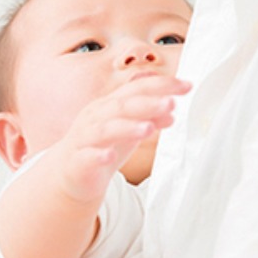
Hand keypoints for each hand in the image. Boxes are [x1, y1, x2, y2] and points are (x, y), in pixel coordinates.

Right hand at [54, 76, 189, 201]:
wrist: (71, 172)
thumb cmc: (102, 145)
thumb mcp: (129, 131)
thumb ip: (149, 118)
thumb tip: (172, 112)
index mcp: (110, 105)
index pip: (137, 89)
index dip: (161, 85)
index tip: (186, 86)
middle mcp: (97, 117)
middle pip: (122, 106)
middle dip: (147, 103)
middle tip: (171, 103)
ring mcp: (85, 138)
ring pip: (105, 129)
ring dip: (127, 127)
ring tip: (149, 129)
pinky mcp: (78, 161)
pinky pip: (87, 156)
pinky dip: (99, 155)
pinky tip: (110, 156)